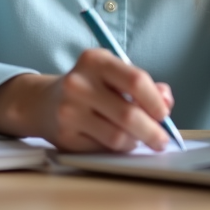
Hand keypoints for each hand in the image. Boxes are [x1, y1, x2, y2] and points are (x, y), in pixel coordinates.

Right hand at [0, 49, 173, 152]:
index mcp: (95, 60)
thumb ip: (142, 85)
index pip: (136, 81)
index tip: (163, 113)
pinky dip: (116, 149)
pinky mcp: (65, 136)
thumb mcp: (112, 74)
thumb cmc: (89, 87)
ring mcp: (69, 111)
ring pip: (117, 136)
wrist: (43, 102)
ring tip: (137, 138)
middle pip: (128, 114)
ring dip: (134, 141)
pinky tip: (115, 141)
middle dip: (152, 131)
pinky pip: (102, 149)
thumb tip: (166, 101)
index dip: (155, 101)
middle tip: (161, 139)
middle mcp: (79, 83)